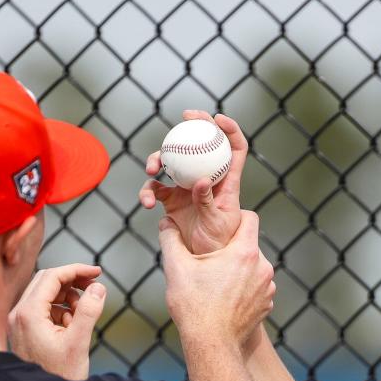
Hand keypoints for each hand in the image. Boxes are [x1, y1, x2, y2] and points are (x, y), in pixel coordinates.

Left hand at [8, 264, 105, 380]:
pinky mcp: (23, 330)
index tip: (98, 273)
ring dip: (67, 298)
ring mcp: (18, 322)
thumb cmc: (60, 375)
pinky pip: (42, 309)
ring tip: (82, 316)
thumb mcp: (79, 342)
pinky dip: (60, 310)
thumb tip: (98, 287)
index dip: (77, 270)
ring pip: (44, 294)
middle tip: (95, 288)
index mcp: (28, 314)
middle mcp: (18, 314)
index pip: (52, 276)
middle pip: (46, 280)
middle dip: (72, 281)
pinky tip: (71, 328)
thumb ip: (89, 311)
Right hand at [140, 111, 246, 253]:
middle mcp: (207, 179)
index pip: (234, 149)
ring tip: (152, 168)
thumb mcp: (217, 224)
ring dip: (159, 158)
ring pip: (173, 161)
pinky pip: (156, 188)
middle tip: (184, 117)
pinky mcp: (171, 200)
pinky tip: (145, 202)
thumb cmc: (218, 245)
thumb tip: (201, 181)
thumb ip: (208, 202)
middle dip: (195, 124)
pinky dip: (148, 192)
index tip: (216, 119)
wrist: (202, 263)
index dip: (229, 130)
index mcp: (226, 182)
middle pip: (202, 144)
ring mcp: (187, 187)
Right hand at [159, 211, 273, 349]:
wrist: (212, 345)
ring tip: (217, 281)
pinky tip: (226, 298)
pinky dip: (244, 289)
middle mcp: (263, 267)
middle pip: (250, 245)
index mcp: (244, 252)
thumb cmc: (194, 306)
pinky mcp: (267, 305)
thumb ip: (171, 239)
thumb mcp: (176, 268)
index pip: (249, 218)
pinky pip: (257, 288)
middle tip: (212, 258)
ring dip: (239, 270)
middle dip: (232, 248)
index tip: (221, 224)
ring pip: (254, 267)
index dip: (235, 217)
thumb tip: (166, 222)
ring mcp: (267, 288)